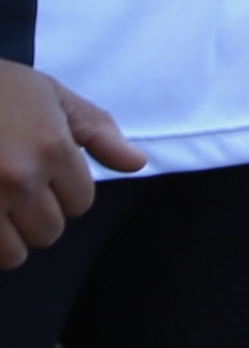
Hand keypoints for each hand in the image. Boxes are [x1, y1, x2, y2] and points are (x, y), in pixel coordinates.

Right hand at [0, 63, 141, 264]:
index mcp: (51, 149)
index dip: (62, 189)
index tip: (39, 168)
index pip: (80, 203)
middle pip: (48, 232)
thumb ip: (97, 130)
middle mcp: (19, 177)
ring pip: (14, 252)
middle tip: (10, 185)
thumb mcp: (50, 95)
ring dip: (7, 235)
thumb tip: (135, 163)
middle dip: (34, 214)